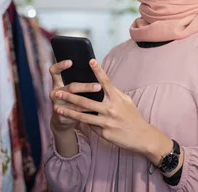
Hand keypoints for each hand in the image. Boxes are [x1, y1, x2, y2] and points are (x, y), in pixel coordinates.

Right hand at [48, 60, 102, 132]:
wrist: (63, 119)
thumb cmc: (72, 98)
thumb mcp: (71, 88)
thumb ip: (78, 79)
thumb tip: (94, 66)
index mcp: (57, 82)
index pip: (54, 71)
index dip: (60, 66)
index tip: (71, 62)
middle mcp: (55, 92)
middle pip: (70, 87)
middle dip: (85, 87)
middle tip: (99, 86)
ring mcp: (56, 104)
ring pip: (74, 101)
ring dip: (88, 100)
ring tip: (100, 99)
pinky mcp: (60, 114)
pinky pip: (75, 112)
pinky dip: (86, 111)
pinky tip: (95, 110)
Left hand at [57, 59, 172, 164]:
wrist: (140, 136)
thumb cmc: (132, 116)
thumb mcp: (126, 101)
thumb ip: (114, 93)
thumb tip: (103, 84)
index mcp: (116, 98)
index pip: (106, 82)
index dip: (98, 70)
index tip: (91, 61)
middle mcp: (111, 109)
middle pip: (86, 101)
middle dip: (70, 96)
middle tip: (58, 91)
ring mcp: (106, 122)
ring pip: (83, 116)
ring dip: (69, 111)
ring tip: (57, 108)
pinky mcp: (104, 133)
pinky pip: (90, 126)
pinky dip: (81, 122)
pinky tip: (70, 119)